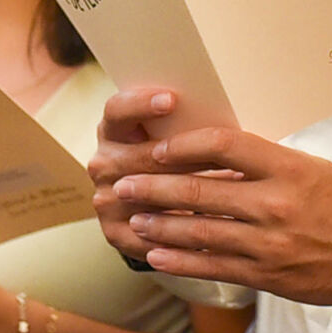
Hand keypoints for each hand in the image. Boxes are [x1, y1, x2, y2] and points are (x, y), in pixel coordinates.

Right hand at [89, 87, 238, 260]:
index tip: (172, 99)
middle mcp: (103, 164)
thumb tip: (226, 119)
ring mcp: (106, 200)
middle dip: (182, 155)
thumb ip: (184, 127)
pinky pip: (150, 233)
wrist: (155, 210)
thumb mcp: (171, 139)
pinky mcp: (115, 233)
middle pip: (140, 157)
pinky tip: (213, 225)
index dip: (140, 104)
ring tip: (227, 189)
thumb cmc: (173, 161)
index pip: (116, 111)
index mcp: (112, 131)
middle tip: (222, 154)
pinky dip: (181, 229)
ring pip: (148, 196)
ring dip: (187, 193)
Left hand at [110, 126, 331, 314]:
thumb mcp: (312, 169)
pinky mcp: (267, 276)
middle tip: (121, 183)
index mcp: (288, 169)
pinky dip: (179, 261)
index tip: (158, 150)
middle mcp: (275, 204)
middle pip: (201, 191)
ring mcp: (269, 244)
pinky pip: (213, 267)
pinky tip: (155, 254)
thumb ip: (266, 163)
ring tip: (131, 218)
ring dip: (159, 225)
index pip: (224, 147)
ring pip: (200, 232)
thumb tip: (215, 154)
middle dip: (154, 188)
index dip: (183, 147)